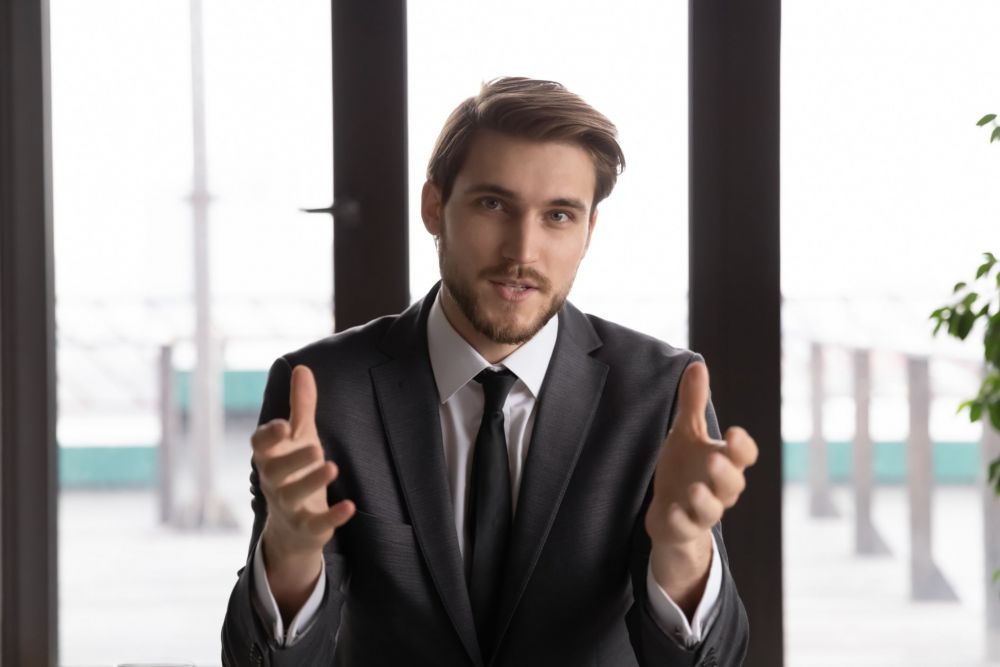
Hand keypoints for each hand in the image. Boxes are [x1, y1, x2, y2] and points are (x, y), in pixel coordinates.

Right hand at [252, 365, 354, 613]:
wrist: (292, 528)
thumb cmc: (295, 470)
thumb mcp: (300, 437)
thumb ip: (301, 406)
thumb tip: (302, 368)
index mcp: (271, 457)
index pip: (260, 446)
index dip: (268, 437)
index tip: (283, 425)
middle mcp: (274, 482)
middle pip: (275, 471)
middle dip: (293, 460)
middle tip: (315, 447)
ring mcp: (288, 507)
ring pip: (293, 496)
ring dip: (312, 482)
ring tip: (332, 467)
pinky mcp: (306, 527)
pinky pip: (316, 524)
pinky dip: (332, 516)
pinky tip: (349, 506)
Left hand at [644, 362, 757, 604]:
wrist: (670, 511)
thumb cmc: (685, 467)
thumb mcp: (686, 433)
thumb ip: (694, 403)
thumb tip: (698, 365)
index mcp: (723, 462)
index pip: (743, 456)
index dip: (742, 446)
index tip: (732, 432)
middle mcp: (718, 488)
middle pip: (733, 484)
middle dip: (725, 473)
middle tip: (714, 460)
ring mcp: (701, 510)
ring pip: (713, 510)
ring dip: (705, 500)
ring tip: (694, 488)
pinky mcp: (683, 527)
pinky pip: (686, 528)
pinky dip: (681, 520)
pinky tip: (672, 510)